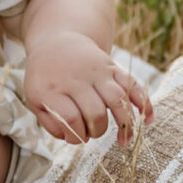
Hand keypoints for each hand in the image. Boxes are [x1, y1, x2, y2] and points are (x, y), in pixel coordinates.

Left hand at [22, 33, 153, 145]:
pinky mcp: (111, 67)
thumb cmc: (45, 78)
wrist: (56, 42)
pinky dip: (143, 102)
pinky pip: (131, 84)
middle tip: (94, 133)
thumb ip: (50, 122)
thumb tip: (74, 138)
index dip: (77, 135)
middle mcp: (76, 79)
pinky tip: (147, 119)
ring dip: (124, 123)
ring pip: (116, 98)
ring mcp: (96, 72)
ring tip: (124, 140)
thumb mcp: (34, 98)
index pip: (70, 118)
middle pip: (95, 111)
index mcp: (52, 88)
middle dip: (98, 130)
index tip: (78, 138)